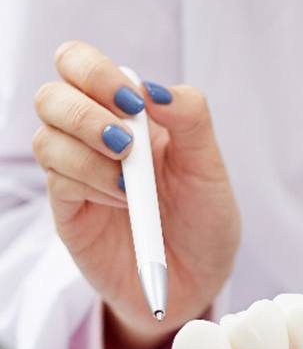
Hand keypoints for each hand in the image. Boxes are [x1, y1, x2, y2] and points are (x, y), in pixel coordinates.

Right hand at [33, 41, 239, 348]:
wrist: (197, 283)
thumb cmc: (204, 223)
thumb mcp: (210, 170)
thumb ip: (190, 120)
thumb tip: (153, 89)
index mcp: (126, 115)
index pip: (81, 64)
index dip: (96, 72)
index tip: (134, 104)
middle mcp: (93, 138)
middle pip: (52, 96)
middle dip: (84, 113)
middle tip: (126, 143)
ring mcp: (77, 174)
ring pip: (47, 139)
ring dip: (89, 155)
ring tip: (131, 185)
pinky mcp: (70, 210)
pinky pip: (57, 181)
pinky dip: (90, 184)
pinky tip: (122, 202)